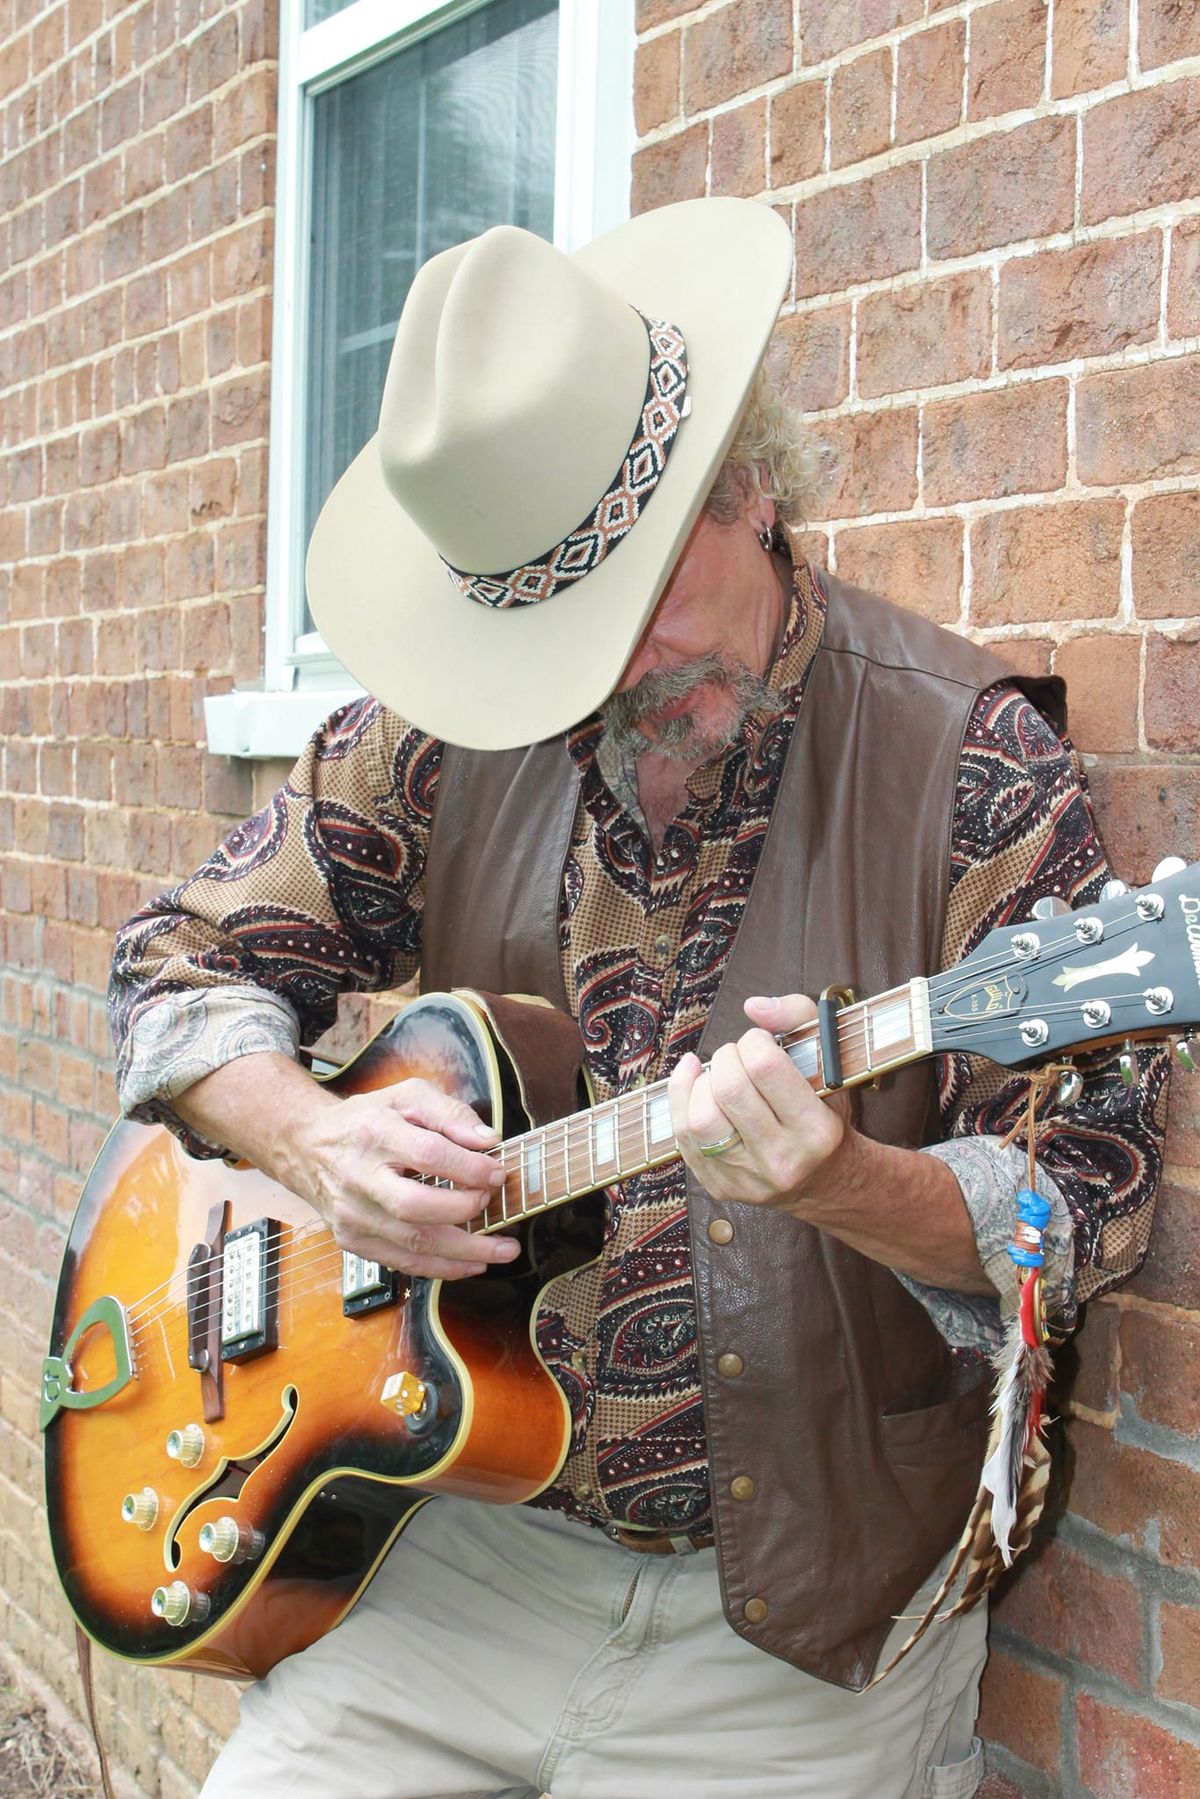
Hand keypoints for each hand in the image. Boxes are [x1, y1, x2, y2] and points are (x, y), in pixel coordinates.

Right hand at [284, 1079, 519, 1279]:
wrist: (306, 1147)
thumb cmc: (366, 1119)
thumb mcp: (406, 1096)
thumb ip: (450, 1113)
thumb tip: (489, 1141)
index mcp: (374, 1134)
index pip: (427, 1154)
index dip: (468, 1167)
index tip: (497, 1172)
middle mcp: (359, 1178)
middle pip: (417, 1207)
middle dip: (466, 1211)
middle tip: (495, 1206)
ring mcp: (353, 1215)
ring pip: (413, 1243)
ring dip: (465, 1252)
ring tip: (504, 1250)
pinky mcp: (352, 1241)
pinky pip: (402, 1263)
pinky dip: (441, 1268)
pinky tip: (471, 1263)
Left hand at [666, 993, 848, 1215]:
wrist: (823, 1179)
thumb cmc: (824, 1111)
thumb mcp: (830, 1061)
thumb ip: (799, 1017)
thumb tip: (754, 1006)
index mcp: (817, 1130)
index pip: (765, 1067)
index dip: (754, 1041)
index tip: (761, 1043)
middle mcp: (783, 1160)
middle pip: (729, 1090)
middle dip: (727, 1057)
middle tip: (739, 1056)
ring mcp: (748, 1179)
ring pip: (700, 1118)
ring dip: (701, 1082)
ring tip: (718, 1074)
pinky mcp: (719, 1186)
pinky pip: (683, 1136)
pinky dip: (682, 1098)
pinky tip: (694, 1080)